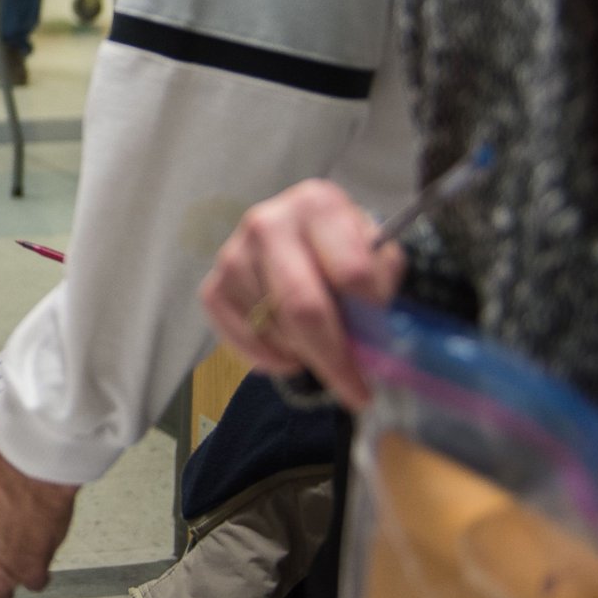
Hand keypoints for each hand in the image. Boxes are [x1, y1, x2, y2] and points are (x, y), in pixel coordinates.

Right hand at [200, 178, 402, 410]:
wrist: (302, 241)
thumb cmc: (346, 251)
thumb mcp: (378, 255)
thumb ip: (381, 287)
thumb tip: (370, 339)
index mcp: (317, 204)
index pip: (351, 273)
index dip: (371, 316)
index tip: (384, 346)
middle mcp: (267, 222)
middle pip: (302, 306)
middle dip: (332, 357)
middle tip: (355, 393)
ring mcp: (232, 255)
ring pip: (273, 329)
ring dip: (302, 354)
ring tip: (320, 350)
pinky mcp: (213, 287)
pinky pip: (242, 340)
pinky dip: (270, 359)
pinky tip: (290, 353)